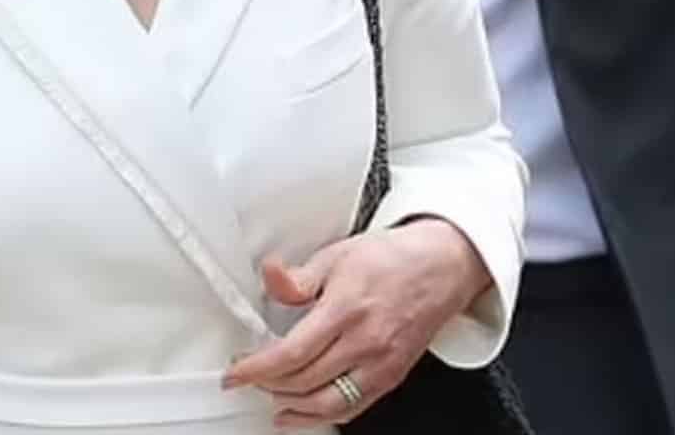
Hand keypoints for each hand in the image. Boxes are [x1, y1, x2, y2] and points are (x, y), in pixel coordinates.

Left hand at [222, 219, 490, 427]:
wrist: (440, 268)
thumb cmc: (390, 259)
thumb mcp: (335, 256)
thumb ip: (298, 278)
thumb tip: (270, 276)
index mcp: (345, 309)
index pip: (291, 353)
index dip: (255, 369)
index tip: (234, 373)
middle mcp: (364, 342)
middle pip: (304, 381)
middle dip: (267, 384)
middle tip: (249, 376)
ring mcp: (380, 364)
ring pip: (327, 404)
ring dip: (291, 407)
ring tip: (269, 397)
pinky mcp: (391, 377)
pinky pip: (353, 408)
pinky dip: (322, 417)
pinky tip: (302, 413)